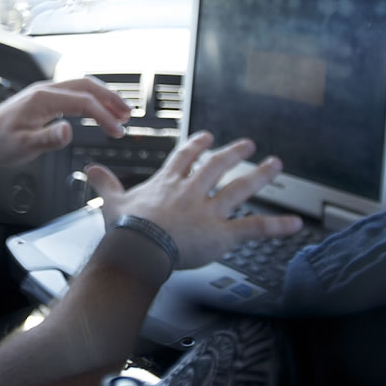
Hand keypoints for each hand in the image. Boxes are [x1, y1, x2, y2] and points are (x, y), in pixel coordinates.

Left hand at [0, 76, 130, 167]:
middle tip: (128, 114)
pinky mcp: (44, 98)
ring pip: (81, 86)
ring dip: (103, 96)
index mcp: (43, 99)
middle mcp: (46, 90)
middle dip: (110, 97)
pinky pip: (73, 92)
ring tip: (120, 111)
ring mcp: (45, 92)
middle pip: (86, 85)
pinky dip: (91, 98)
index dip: (104, 116)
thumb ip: (47, 139)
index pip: (83, 102)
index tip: (118, 131)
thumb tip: (69, 131)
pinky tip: (98, 109)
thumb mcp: (23, 146)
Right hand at [87, 131, 301, 270]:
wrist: (139, 248)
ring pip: (240, 188)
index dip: (197, 146)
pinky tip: (295, 223)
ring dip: (259, 176)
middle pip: (217, 166)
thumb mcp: (111, 202)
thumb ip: (105, 184)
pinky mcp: (222, 233)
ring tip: (275, 165)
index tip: (206, 137)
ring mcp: (209, 210)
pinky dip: (276, 226)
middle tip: (248, 144)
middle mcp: (192, 192)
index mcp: (168, 184)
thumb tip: (89, 170)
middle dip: (234, 153)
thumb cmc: (126, 229)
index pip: (185, 158)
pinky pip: (254, 227)